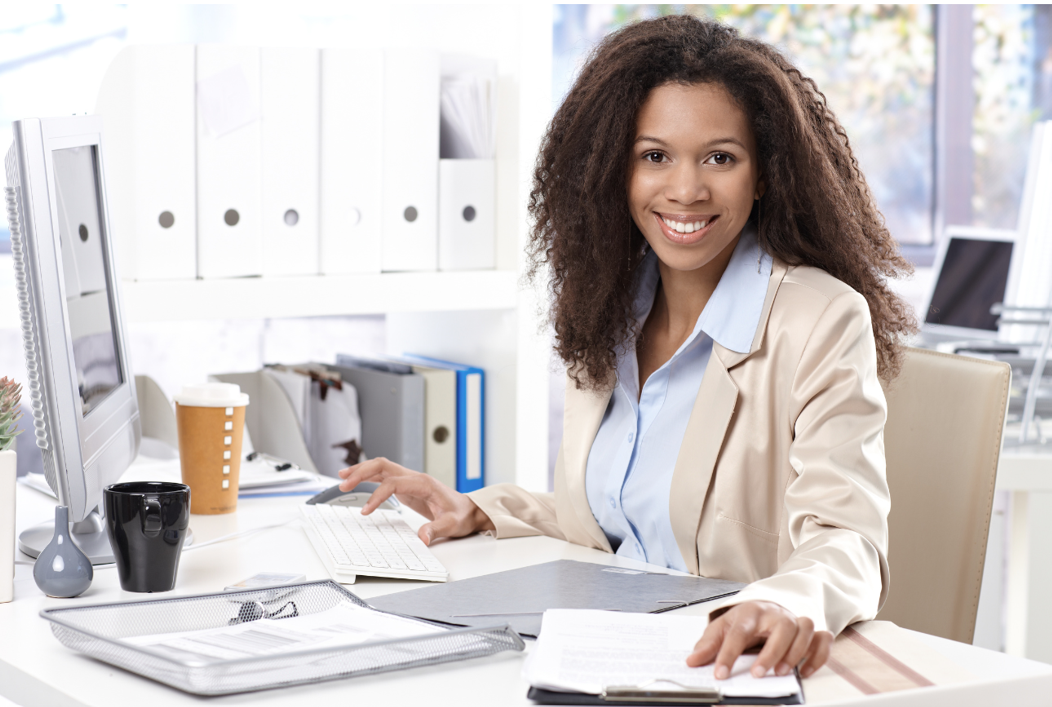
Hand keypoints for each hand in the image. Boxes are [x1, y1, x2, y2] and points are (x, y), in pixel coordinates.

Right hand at [337, 457, 494, 544]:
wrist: (469, 510)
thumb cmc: (462, 515)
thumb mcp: (451, 525)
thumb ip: (436, 529)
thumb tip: (422, 538)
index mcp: (423, 483)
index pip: (393, 483)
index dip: (377, 496)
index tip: (366, 511)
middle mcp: (415, 477)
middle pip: (383, 466)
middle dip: (361, 473)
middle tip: (343, 483)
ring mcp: (410, 480)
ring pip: (382, 467)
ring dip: (362, 471)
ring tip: (343, 477)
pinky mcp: (407, 486)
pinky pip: (385, 476)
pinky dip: (369, 477)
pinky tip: (357, 480)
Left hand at [686, 601, 832, 679]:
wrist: (764, 606)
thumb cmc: (744, 620)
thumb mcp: (722, 627)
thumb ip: (708, 645)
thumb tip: (692, 661)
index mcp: (750, 612)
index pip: (739, 632)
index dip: (728, 654)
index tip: (720, 674)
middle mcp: (775, 614)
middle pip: (782, 627)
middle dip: (771, 652)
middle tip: (757, 674)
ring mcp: (795, 621)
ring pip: (805, 629)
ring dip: (796, 652)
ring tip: (781, 673)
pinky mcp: (810, 631)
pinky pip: (823, 639)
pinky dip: (818, 655)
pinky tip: (804, 671)